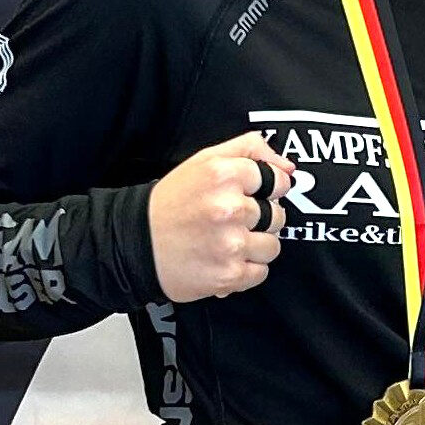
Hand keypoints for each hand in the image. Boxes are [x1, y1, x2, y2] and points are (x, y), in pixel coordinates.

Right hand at [147, 131, 292, 301]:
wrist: (135, 244)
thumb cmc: (171, 203)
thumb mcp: (205, 161)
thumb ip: (249, 150)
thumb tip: (289, 166)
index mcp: (223, 174)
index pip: (276, 179)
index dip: (267, 189)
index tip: (253, 195)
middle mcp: (229, 208)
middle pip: (277, 214)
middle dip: (259, 218)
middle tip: (230, 220)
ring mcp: (231, 244)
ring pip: (273, 245)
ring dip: (255, 245)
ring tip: (227, 241)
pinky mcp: (229, 274)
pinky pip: (261, 272)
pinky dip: (246, 269)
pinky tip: (224, 259)